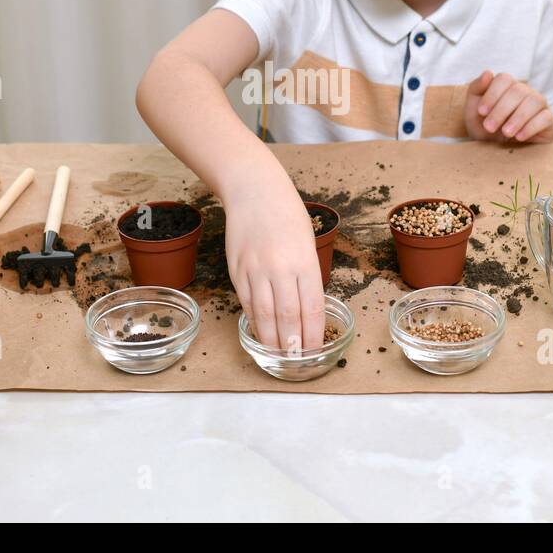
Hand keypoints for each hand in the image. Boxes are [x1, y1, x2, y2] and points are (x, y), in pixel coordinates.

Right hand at [222, 174, 324, 352]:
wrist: (254, 191)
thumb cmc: (288, 215)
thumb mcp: (307, 242)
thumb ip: (307, 275)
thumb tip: (306, 310)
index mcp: (304, 261)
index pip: (311, 308)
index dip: (313, 334)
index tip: (315, 351)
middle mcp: (280, 268)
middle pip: (288, 317)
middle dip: (293, 344)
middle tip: (296, 362)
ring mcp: (255, 269)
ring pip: (265, 315)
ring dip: (272, 339)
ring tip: (278, 354)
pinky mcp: (237, 270)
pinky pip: (247, 302)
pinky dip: (255, 321)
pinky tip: (261, 332)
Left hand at [464, 70, 552, 142]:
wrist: (496, 149)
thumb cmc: (485, 126)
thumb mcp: (473, 110)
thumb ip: (476, 89)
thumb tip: (488, 73)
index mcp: (507, 85)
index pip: (504, 79)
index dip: (492, 94)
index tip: (481, 112)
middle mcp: (525, 91)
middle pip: (518, 91)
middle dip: (501, 110)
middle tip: (489, 127)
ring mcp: (539, 104)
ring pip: (535, 101)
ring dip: (518, 118)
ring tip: (506, 133)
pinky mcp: (549, 120)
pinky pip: (546, 117)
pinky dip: (532, 127)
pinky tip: (519, 137)